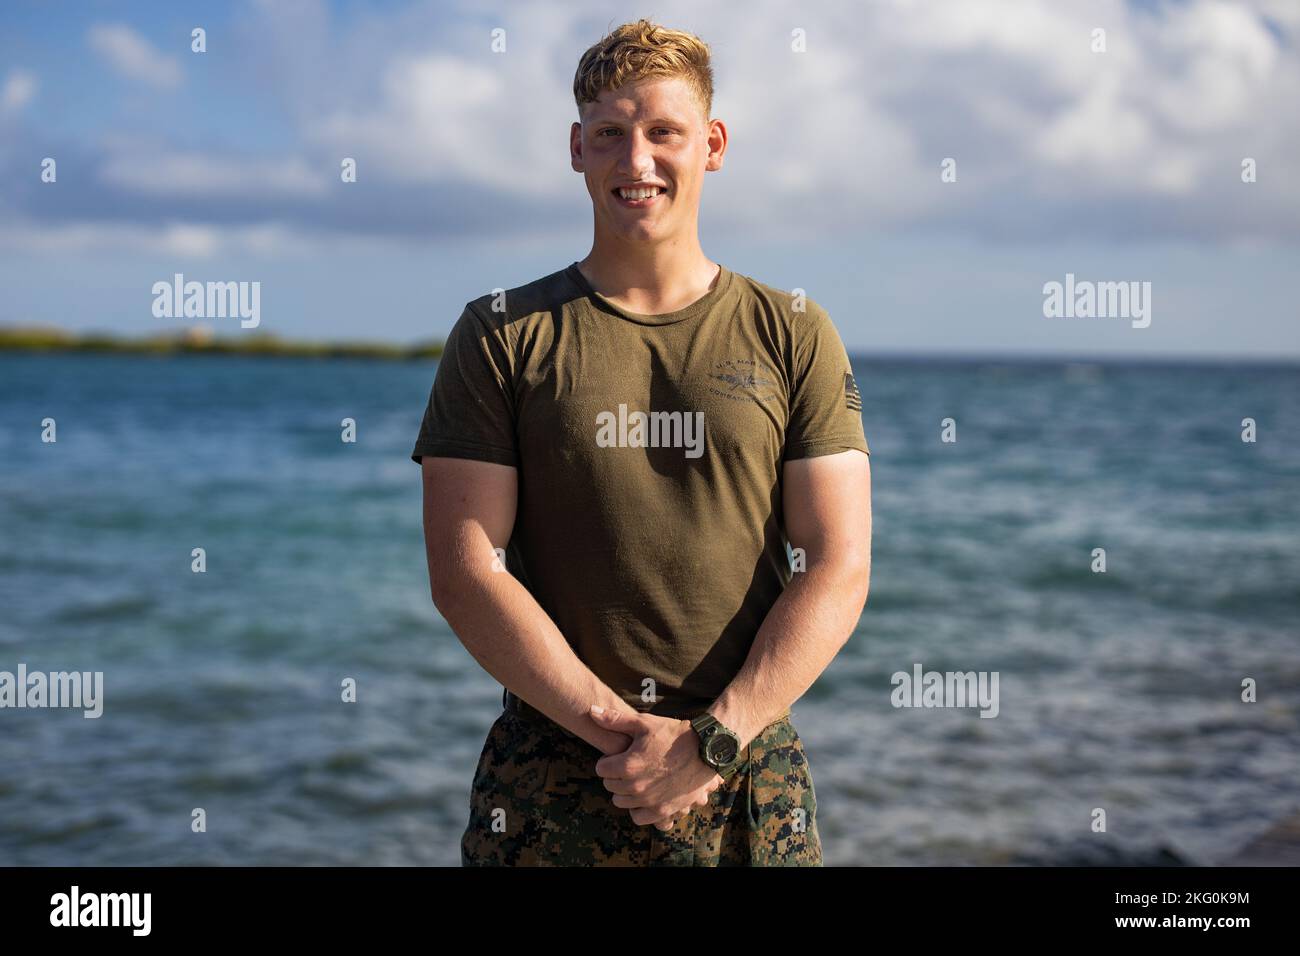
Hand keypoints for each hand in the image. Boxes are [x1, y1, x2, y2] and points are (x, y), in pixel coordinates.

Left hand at [589, 705, 723, 827]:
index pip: (601, 769)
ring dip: (625, 792)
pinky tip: (644, 796)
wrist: (705, 750)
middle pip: (610, 786)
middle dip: (615, 775)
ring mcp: (649, 801)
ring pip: (621, 802)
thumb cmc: (674, 734)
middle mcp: (636, 787)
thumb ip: (615, 720)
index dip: (609, 760)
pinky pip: (639, 817)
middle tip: (629, 765)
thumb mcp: (644, 722)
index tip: (619, 754)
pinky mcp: (663, 810)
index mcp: (628, 765)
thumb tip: (591, 710)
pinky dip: (638, 808)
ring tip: (637, 779)